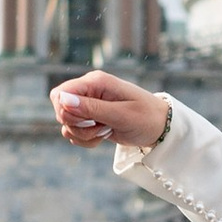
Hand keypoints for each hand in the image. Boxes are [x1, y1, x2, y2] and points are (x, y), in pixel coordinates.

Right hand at [50, 70, 171, 152]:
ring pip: (67, 125)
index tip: (87, 120)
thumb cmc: (146, 117)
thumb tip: (62, 99)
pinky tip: (103, 136)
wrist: (161, 128)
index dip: (66, 111)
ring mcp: (88, 106)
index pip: (60, 94)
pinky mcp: (90, 120)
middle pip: (61, 111)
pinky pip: (75, 133)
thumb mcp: (121, 114)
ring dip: (83, 135)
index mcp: (95, 81)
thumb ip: (91, 108)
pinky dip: (86, 140)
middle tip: (100, 126)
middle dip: (77, 125)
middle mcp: (88, 91)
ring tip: (105, 130)